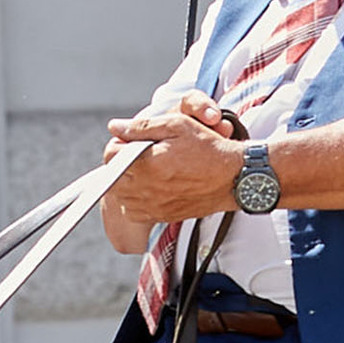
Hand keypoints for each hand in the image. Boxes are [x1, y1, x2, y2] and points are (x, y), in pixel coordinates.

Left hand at [104, 92, 249, 228]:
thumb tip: (116, 127)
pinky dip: (139, 200)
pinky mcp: (160, 217)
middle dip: (122, 164)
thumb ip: (142, 126)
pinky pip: (135, 211)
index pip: (111, 154)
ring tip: (150, 171)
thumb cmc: (208, 149)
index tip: (133, 142)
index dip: (120, 143)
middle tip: (142, 156)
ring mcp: (153, 206)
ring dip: (129, 183)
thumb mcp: (177, 125)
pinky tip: (156, 187)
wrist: (233, 178)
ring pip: (122, 196)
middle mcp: (146, 188)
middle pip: (113, 177)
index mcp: (146, 163)